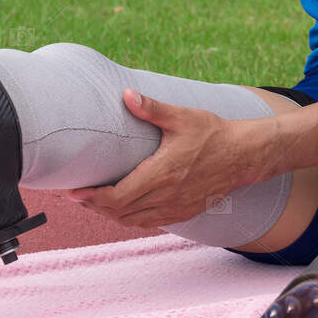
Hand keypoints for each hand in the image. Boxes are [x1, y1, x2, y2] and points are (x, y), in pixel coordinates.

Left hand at [65, 89, 267, 228]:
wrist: (244, 155)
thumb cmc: (213, 134)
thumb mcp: (181, 117)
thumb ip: (151, 108)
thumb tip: (127, 94)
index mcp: (161, 175)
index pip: (117, 196)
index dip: (92, 197)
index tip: (73, 192)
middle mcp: (166, 197)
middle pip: (119, 212)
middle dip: (94, 206)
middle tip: (77, 195)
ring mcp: (176, 208)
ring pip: (133, 221)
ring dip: (111, 215)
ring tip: (94, 202)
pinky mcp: (184, 212)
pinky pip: (150, 223)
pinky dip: (131, 219)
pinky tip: (123, 209)